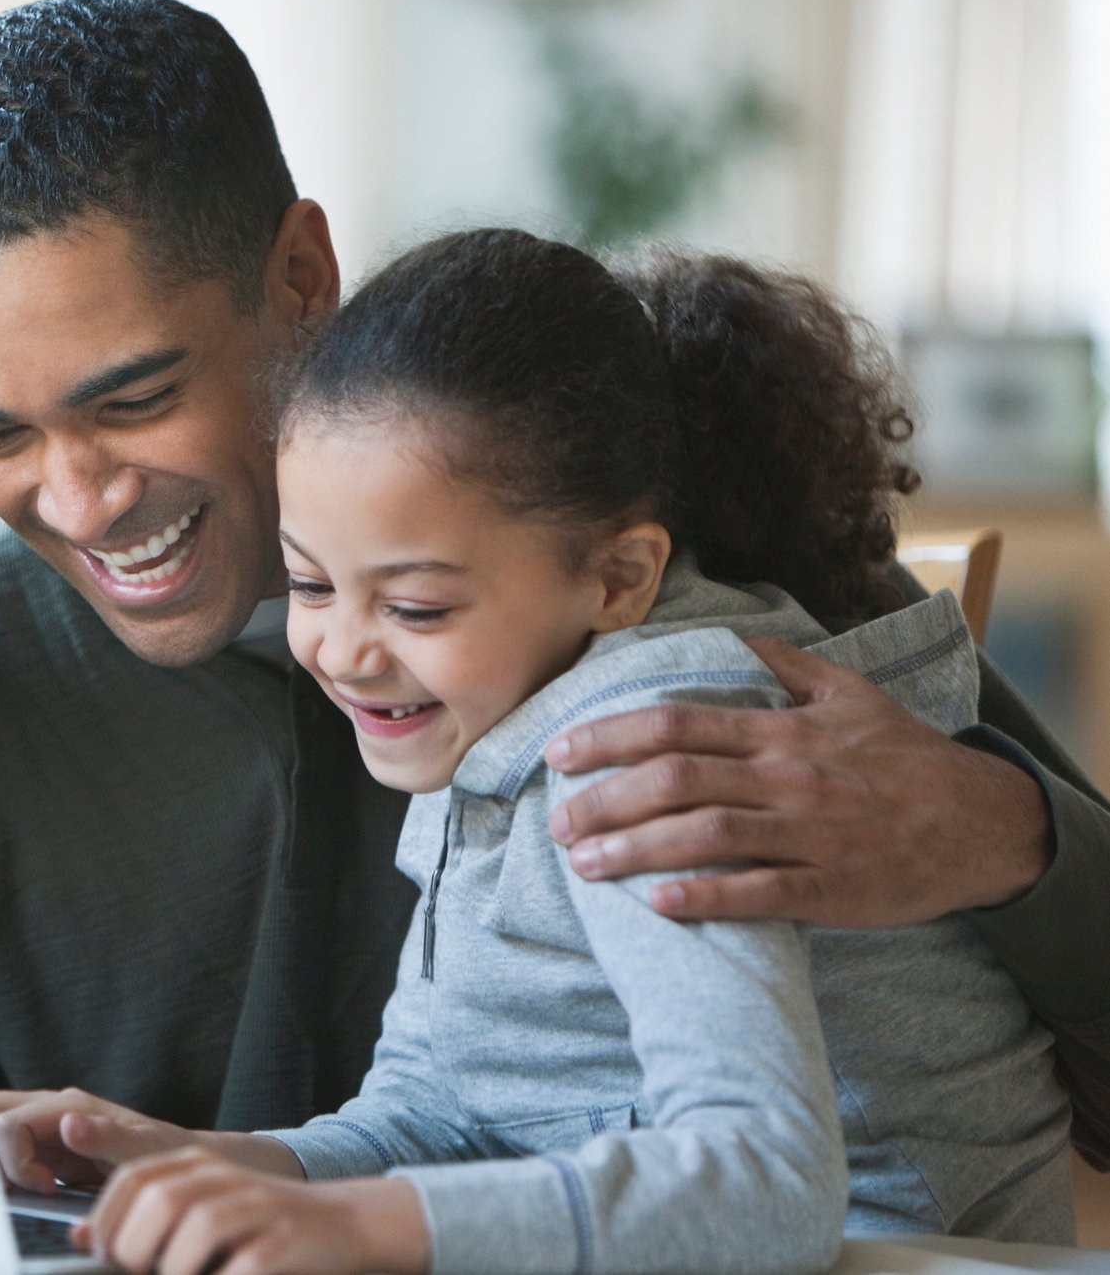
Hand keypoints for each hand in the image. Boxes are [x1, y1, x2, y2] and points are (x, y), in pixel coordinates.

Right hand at [0, 1088, 196, 1193]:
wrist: (179, 1159)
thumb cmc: (165, 1151)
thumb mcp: (146, 1146)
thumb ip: (108, 1135)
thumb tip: (68, 1125)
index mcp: (66, 1106)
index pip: (8, 1125)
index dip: (15, 1162)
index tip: (46, 1190)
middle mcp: (48, 1110)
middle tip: (2, 1187)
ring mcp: (42, 1128)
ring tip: (12, 1194)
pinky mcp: (43, 1148)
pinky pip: (2, 1151)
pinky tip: (13, 1192)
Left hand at [77, 1147, 427, 1274]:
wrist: (341, 1222)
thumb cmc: (257, 1225)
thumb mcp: (198, 1209)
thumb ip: (142, 1218)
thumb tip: (82, 1237)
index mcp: (194, 1164)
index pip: (133, 1178)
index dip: (107, 1217)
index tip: (100, 1251)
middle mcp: (223, 1177)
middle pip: (161, 1200)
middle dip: (136, 1245)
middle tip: (136, 1269)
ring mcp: (257, 1206)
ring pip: (200, 1228)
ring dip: (176, 1267)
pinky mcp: (284, 1240)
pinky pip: (244, 1264)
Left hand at [546, 636, 1052, 926]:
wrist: (986, 822)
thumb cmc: (909, 759)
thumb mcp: (852, 694)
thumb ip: (789, 665)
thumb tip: (738, 637)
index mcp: (781, 732)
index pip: (676, 724)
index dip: (609, 736)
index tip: (559, 751)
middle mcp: (786, 778)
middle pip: (674, 780)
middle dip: (604, 800)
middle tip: (556, 821)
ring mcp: (808, 835)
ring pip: (705, 836)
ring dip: (634, 850)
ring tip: (584, 864)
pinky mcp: (831, 888)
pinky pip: (759, 893)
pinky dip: (705, 897)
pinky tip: (657, 904)